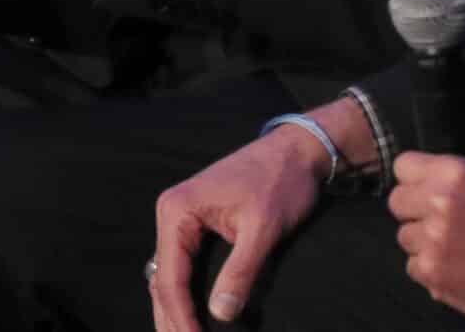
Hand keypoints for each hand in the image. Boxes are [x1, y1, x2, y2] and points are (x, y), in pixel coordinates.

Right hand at [150, 126, 327, 329]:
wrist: (300, 149)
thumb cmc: (282, 181)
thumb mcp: (264, 228)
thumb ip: (240, 271)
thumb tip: (220, 314)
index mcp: (178, 210)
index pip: (171, 278)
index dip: (181, 316)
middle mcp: (173, 212)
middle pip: (164, 280)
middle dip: (172, 318)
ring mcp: (183, 216)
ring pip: (171, 274)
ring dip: (176, 309)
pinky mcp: (198, 221)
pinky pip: (185, 264)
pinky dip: (187, 291)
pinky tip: (193, 314)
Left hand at [389, 149, 464, 323]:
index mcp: (456, 174)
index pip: (403, 165)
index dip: (415, 174)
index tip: (426, 184)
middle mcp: (438, 204)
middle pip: (396, 200)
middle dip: (414, 206)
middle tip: (436, 215)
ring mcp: (432, 241)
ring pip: (404, 235)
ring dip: (421, 238)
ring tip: (449, 243)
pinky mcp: (431, 272)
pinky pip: (412, 265)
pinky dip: (428, 266)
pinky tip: (452, 263)